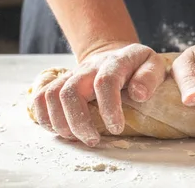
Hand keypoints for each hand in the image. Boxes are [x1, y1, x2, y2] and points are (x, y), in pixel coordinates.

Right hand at [30, 43, 166, 145]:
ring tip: (77, 138)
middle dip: (79, 121)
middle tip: (92, 140)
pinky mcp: (60, 83)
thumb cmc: (136, 66)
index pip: (106, 81)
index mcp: (115, 62)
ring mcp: (71, 74)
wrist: (113, 53)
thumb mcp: (153, 65)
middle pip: (70, 91)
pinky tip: (60, 130)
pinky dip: (44, 117)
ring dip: (60, 122)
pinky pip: (40, 97)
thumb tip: (138, 94)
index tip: (116, 128)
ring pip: (51, 95)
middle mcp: (89, 67)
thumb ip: (149, 77)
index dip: (109, 107)